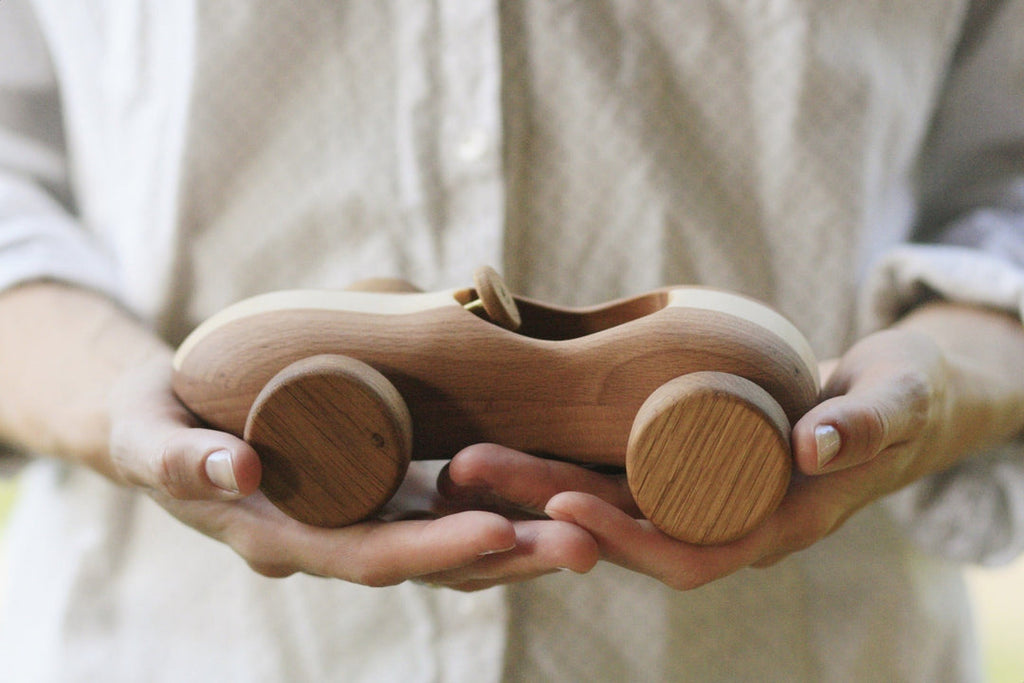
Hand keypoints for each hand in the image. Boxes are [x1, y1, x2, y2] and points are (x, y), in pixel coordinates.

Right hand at [108, 355, 597, 589]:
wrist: (169, 418)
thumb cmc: (159, 428)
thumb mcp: (154, 440)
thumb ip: (182, 459)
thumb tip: (240, 472)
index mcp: (289, 538)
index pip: (368, 558)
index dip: (431, 553)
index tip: (494, 534)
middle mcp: (339, 535)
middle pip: (433, 563)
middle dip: (506, 558)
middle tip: (584, 544)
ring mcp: (369, 512)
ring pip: (455, 541)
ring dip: (523, 538)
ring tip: (594, 526)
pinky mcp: (386, 483)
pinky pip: (452, 502)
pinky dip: (506, 501)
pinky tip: (558, 488)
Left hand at [443, 304, 1023, 588]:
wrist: (890, 397)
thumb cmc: (902, 403)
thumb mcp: (900, 404)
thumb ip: (870, 422)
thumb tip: (818, 446)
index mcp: (772, 526)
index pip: (690, 555)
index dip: (628, 539)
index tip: (566, 502)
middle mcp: (723, 519)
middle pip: (624, 528)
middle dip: (546, 504)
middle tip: (473, 465)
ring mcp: (698, 494)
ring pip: (607, 501)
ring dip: (535, 483)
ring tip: (466, 452)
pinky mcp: (680, 462)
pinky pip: (615, 470)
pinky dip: (562, 457)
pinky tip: (510, 432)